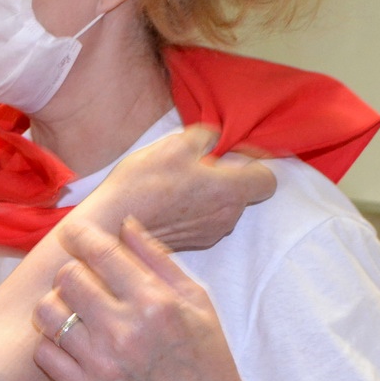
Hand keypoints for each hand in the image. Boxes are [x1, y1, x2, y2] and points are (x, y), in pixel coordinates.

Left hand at [32, 217, 256, 380]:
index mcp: (155, 303)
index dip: (81, 235)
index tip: (75, 233)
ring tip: (75, 308)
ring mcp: (102, 365)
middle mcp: (125, 332)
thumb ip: (157, 258)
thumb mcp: (196, 299)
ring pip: (47, 312)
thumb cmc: (205, 355)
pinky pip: (44, 352)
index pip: (100, 253)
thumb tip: (123, 223)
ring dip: (58, 303)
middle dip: (73, 270)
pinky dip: (52, 339)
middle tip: (84, 278)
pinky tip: (72, 338)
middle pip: (67, 277)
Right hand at [92, 125, 274, 251]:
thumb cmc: (143, 183)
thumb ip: (206, 136)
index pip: (268, 179)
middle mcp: (227, 217)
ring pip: (223, 208)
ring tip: (178, 184)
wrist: (111, 226)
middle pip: (243, 193)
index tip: (232, 155)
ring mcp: (210, 233)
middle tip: (196, 165)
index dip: (253, 162)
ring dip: (209, 195)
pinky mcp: (193, 244)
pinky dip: (194, 211)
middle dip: (226, 177)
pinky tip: (168, 202)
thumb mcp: (174, 144)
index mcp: (230, 191)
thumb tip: (215, 140)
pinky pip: (205, 222)